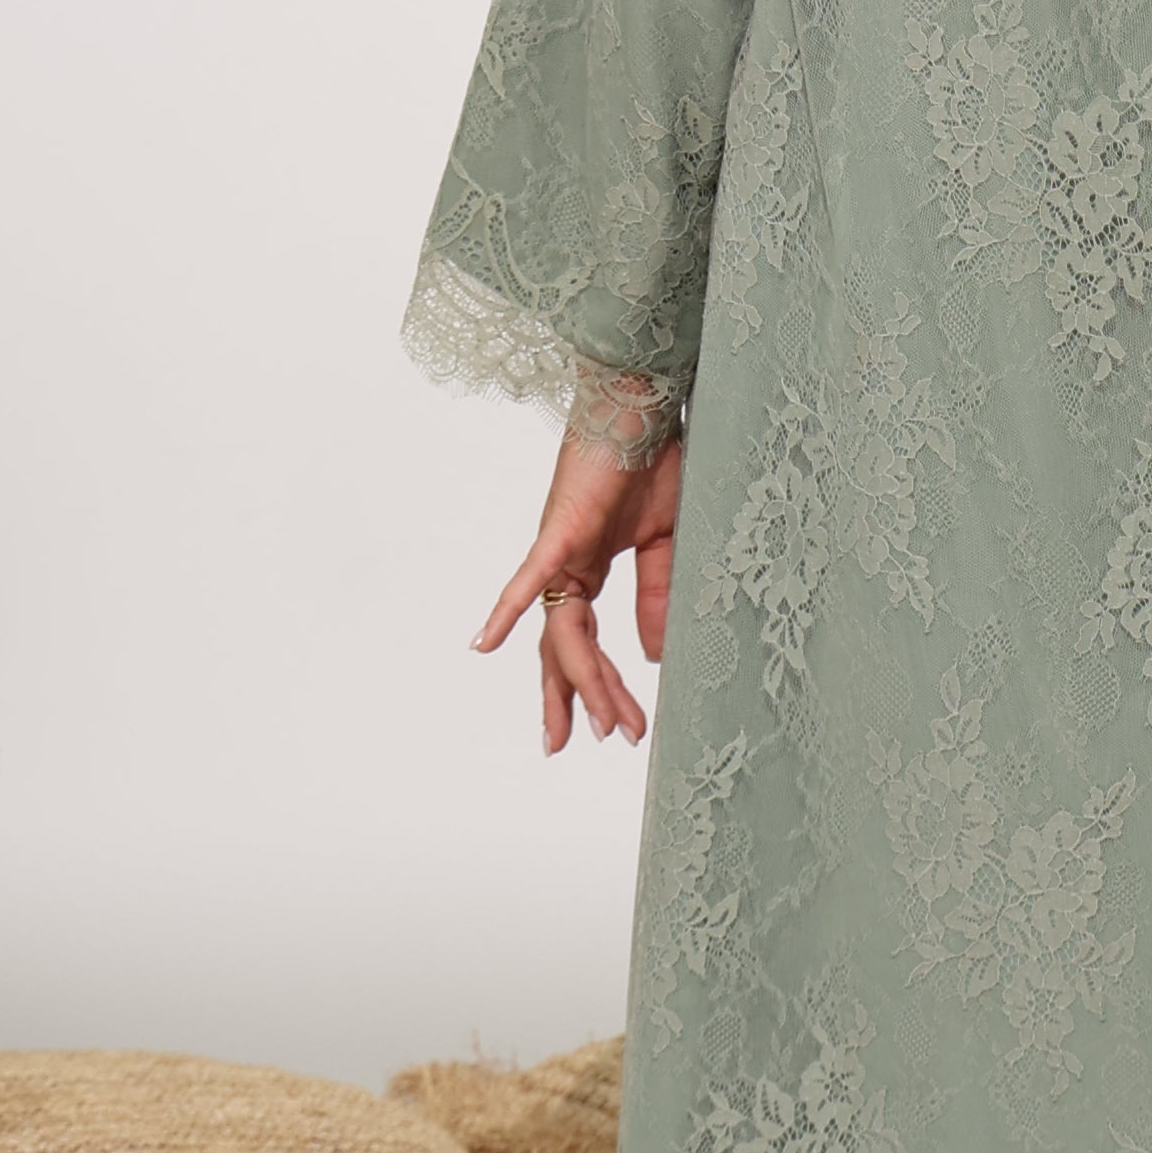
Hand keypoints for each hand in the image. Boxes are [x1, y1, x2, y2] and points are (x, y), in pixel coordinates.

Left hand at [476, 423, 681, 754]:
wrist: (646, 407)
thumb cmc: (656, 460)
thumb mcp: (667, 544)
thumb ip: (656, 598)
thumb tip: (654, 656)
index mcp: (591, 570)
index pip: (586, 641)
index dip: (598, 686)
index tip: (614, 729)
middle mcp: (567, 568)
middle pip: (564, 648)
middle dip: (575, 699)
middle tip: (576, 745)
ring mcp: (560, 551)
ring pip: (562, 631)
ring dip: (579, 678)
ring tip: (593, 723)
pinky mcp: (560, 532)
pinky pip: (530, 579)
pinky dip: (506, 612)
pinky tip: (484, 645)